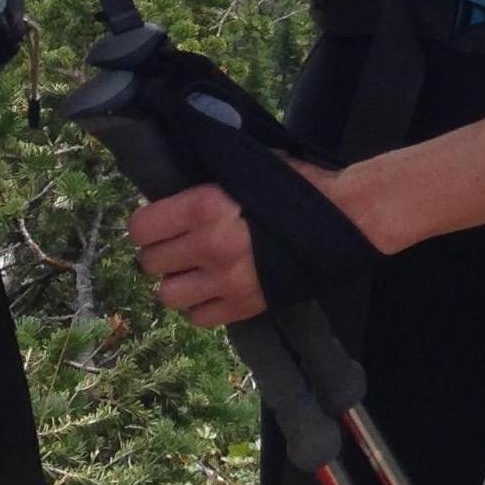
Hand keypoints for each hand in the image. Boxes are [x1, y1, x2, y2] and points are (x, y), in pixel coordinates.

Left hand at [124, 160, 349, 328]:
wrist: (343, 215)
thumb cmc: (295, 180)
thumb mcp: (244, 166)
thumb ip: (207, 180)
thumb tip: (175, 187)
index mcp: (205, 206)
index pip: (140, 228)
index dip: (145, 224)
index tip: (157, 220)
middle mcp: (209, 247)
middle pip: (151, 264)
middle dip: (158, 252)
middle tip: (174, 243)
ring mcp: (226, 282)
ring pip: (168, 297)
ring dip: (174, 282)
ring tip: (189, 269)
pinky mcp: (245, 307)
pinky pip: (200, 318)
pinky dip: (199, 305)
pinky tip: (211, 288)